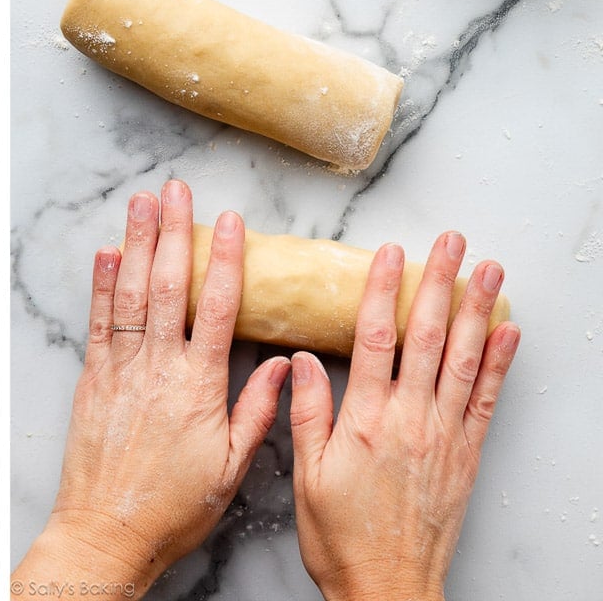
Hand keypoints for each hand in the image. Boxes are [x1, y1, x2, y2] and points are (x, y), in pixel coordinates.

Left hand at [13, 182, 289, 596]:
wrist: (108, 532)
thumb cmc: (174, 507)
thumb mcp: (232, 467)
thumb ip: (259, 410)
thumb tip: (283, 363)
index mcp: (198, 386)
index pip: (216, 308)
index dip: (224, 259)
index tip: (230, 221)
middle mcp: (158, 368)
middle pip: (169, 285)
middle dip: (174, 231)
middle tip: (178, 189)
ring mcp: (120, 369)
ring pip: (131, 293)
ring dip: (137, 243)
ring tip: (143, 202)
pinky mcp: (92, 378)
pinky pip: (97, 322)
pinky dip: (101, 285)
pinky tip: (107, 252)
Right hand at [289, 233, 520, 600]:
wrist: (388, 588)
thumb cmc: (340, 535)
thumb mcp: (306, 474)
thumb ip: (307, 412)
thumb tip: (300, 359)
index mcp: (365, 420)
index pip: (376, 340)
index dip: (384, 291)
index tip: (391, 253)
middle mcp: (410, 420)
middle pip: (428, 338)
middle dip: (440, 284)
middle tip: (452, 242)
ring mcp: (444, 436)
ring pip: (464, 360)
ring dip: (477, 310)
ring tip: (489, 269)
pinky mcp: (466, 455)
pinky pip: (487, 400)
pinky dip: (499, 363)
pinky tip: (507, 331)